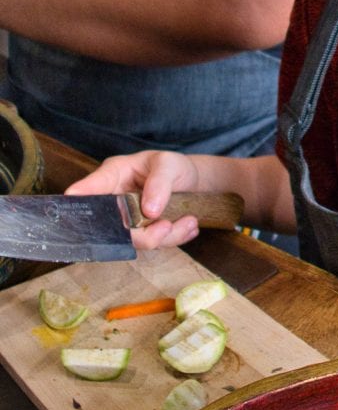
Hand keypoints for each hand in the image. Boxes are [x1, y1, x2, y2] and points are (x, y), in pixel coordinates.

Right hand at [65, 150, 200, 250]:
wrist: (191, 182)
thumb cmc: (172, 167)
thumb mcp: (169, 164)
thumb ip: (159, 183)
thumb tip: (149, 210)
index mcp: (113, 175)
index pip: (87, 189)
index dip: (77, 201)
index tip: (74, 207)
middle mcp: (113, 200)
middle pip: (111, 228)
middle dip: (142, 234)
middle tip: (167, 227)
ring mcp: (125, 220)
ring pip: (135, 242)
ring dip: (166, 237)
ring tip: (190, 221)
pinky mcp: (140, 234)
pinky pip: (153, 245)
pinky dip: (175, 239)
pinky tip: (189, 226)